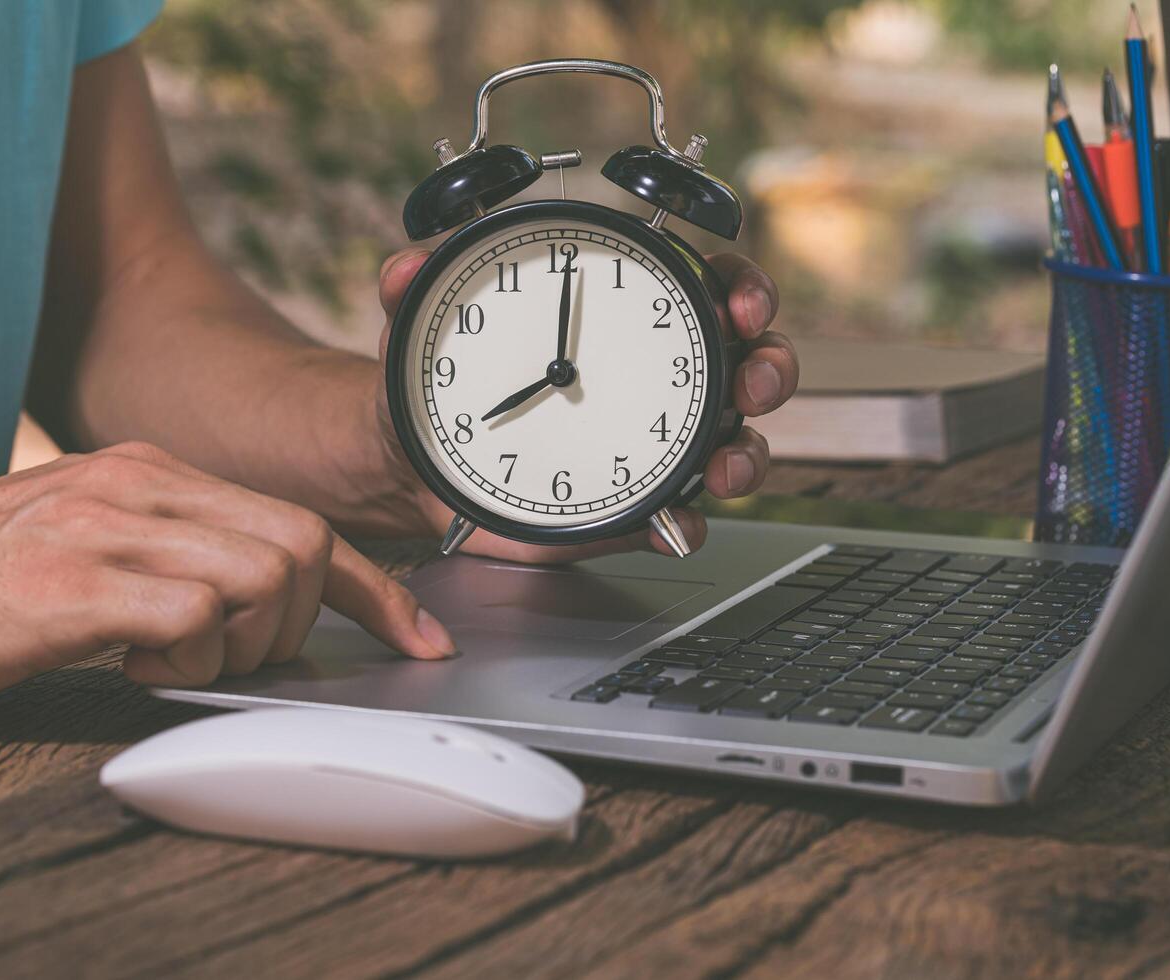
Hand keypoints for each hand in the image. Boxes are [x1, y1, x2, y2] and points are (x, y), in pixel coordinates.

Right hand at [0, 442, 455, 710]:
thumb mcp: (88, 544)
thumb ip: (174, 559)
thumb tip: (257, 610)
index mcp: (154, 472)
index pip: (302, 520)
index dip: (376, 589)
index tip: (417, 636)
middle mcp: (143, 483)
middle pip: (304, 545)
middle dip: (298, 624)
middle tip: (229, 656)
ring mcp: (109, 526)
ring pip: (266, 575)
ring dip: (245, 643)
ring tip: (169, 659)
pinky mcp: (73, 581)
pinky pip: (195, 614)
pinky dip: (190, 658)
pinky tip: (133, 664)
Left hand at [374, 248, 795, 563]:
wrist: (417, 460)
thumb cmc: (440, 376)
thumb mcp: (423, 324)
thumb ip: (415, 287)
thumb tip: (401, 268)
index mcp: (626, 315)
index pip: (709, 285)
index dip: (743, 289)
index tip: (742, 303)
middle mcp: (655, 377)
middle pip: (746, 363)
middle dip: (768, 369)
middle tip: (753, 383)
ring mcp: (653, 444)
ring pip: (734, 443)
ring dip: (747, 454)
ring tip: (725, 466)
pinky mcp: (632, 504)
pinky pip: (680, 517)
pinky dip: (687, 522)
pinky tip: (676, 522)